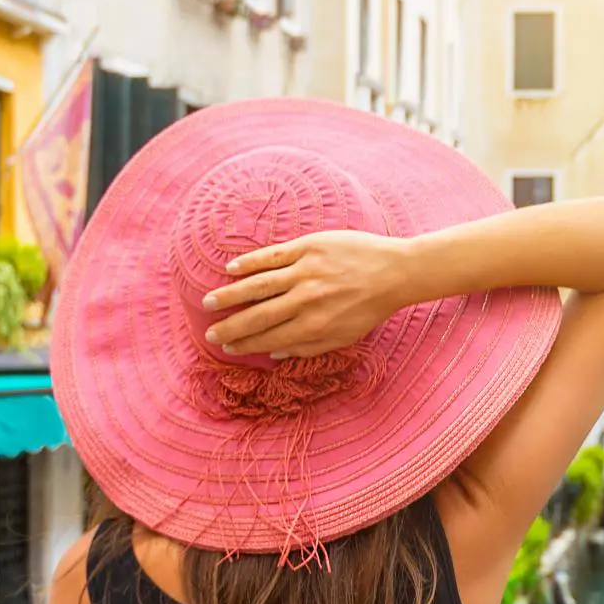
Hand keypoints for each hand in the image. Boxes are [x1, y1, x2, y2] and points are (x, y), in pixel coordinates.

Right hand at [201, 230, 409, 358]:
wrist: (395, 271)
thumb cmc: (369, 307)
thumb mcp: (344, 336)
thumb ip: (308, 347)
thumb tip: (274, 355)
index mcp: (315, 326)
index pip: (269, 338)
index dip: (246, 344)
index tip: (227, 347)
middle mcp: (306, 300)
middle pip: (258, 315)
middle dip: (231, 326)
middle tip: (210, 332)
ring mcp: (306, 272)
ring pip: (258, 285)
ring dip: (230, 294)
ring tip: (209, 302)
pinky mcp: (309, 248)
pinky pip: (273, 256)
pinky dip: (250, 263)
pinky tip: (231, 269)